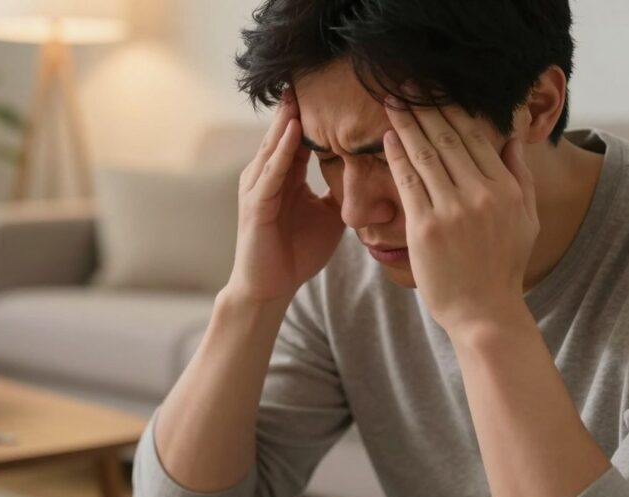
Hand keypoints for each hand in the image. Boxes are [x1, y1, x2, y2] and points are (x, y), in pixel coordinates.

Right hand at [224, 89, 346, 304]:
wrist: (270, 287)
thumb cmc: (295, 254)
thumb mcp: (328, 217)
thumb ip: (341, 193)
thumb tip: (372, 176)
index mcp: (284, 178)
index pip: (299, 138)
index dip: (313, 115)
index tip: (333, 90)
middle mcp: (267, 176)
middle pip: (283, 134)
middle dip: (295, 107)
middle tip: (309, 76)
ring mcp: (258, 189)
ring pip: (275, 147)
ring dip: (287, 120)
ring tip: (299, 93)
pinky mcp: (256, 205)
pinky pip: (271, 172)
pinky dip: (282, 151)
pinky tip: (294, 132)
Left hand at [383, 100, 538, 334]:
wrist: (484, 312)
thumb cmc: (503, 267)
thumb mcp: (526, 219)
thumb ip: (520, 176)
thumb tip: (512, 138)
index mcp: (506, 189)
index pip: (476, 138)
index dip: (452, 111)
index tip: (435, 93)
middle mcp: (481, 193)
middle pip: (448, 139)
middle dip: (425, 108)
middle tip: (406, 86)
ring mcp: (452, 209)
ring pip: (426, 154)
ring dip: (407, 124)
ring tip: (392, 102)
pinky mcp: (425, 227)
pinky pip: (408, 181)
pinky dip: (397, 155)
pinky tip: (389, 137)